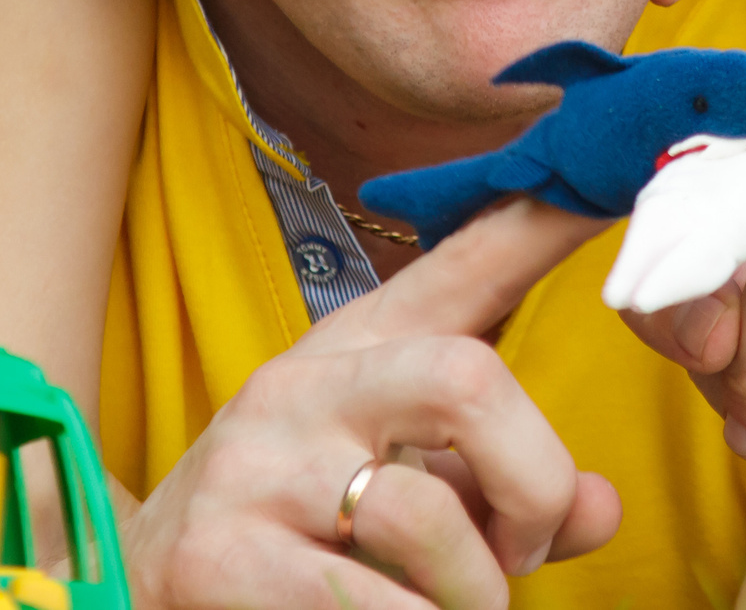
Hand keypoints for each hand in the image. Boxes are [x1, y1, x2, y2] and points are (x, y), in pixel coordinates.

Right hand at [122, 198, 619, 607]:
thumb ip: (508, 493)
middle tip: (520, 551)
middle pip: (466, 378)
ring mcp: (254, 467)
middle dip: (532, 481)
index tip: (609, 178)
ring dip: (475, 592)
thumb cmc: (301, 533)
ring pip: (425, 515)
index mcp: (358, 348)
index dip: (543, 226)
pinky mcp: (217, 557)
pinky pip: (364, 604)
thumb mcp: (407, 488)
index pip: (466, 264)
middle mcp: (304, 386)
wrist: (136, 582)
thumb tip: (600, 507)